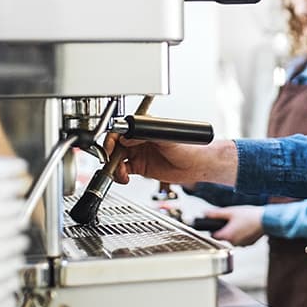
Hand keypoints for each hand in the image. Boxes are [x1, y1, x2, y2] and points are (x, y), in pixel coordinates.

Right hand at [106, 133, 236, 185]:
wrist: (198, 165)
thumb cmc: (188, 147)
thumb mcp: (166, 138)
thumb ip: (146, 135)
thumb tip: (126, 139)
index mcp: (144, 127)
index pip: (121, 130)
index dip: (112, 139)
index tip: (109, 148)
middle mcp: (139, 139)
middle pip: (115, 144)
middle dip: (109, 154)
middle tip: (110, 163)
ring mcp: (139, 153)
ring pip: (116, 158)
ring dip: (114, 167)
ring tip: (121, 174)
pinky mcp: (140, 166)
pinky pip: (122, 170)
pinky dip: (119, 175)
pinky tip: (125, 178)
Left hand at [204, 205, 264, 245]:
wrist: (266, 219)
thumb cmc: (250, 215)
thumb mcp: (231, 211)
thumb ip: (216, 214)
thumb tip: (205, 213)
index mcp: (227, 235)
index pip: (213, 235)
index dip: (214, 228)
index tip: (217, 223)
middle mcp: (234, 243)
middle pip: (224, 236)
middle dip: (226, 229)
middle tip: (232, 219)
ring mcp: (242, 244)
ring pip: (233, 238)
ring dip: (235, 232)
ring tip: (241, 222)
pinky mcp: (249, 244)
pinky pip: (242, 240)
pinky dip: (243, 234)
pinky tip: (247, 226)